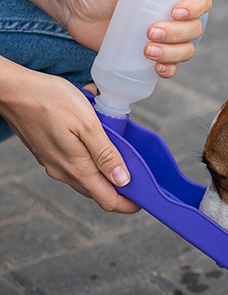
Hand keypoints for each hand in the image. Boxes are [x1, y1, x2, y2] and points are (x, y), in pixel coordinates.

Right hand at [0, 68, 139, 212]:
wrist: (11, 90)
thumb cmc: (50, 100)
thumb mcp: (87, 124)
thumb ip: (105, 154)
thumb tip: (123, 180)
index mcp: (76, 168)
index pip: (108, 200)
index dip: (129, 203)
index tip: (146, 197)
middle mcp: (63, 171)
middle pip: (99, 190)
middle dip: (121, 185)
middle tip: (140, 170)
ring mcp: (54, 163)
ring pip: (88, 175)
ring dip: (106, 165)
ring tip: (119, 144)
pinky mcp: (48, 152)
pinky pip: (76, 160)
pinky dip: (91, 152)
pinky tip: (96, 131)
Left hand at [63, 0, 211, 77]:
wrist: (75, 5)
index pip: (201, 0)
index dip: (196, 8)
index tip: (175, 11)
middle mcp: (176, 15)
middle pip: (194, 29)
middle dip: (177, 34)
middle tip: (150, 31)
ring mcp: (166, 37)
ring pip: (186, 49)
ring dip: (173, 53)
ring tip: (146, 50)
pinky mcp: (152, 54)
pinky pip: (171, 66)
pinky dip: (169, 69)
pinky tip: (157, 68)